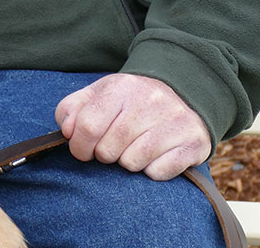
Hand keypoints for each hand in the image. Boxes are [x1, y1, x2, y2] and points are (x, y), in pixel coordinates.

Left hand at [55, 73, 210, 179]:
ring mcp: (173, 121)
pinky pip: (158, 173)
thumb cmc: (131, 100)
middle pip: (109, 149)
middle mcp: (149, 100)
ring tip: (133, 149)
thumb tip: (67, 130)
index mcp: (121, 87)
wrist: (183, 93)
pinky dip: (152, 171)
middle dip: (104, 155)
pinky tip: (155, 156)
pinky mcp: (193, 142)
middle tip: (112, 148)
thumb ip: (72, 108)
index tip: (83, 150)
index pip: (88, 125)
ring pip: (132, 163)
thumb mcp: (100, 94)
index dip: (79, 145)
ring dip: (127, 163)